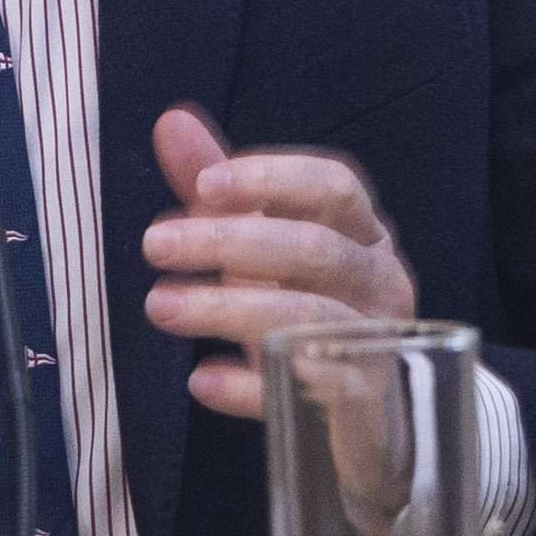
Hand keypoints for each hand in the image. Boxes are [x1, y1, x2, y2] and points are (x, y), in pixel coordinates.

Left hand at [142, 106, 415, 426]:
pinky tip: (202, 380)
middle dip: (229, 242)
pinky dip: (251, 387)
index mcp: (365, 234)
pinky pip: (306, 393)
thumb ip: (222, 189)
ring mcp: (374, 346)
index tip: (204, 184)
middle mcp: (381, 283)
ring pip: (306, 318)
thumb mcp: (266, 245)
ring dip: (226, 308)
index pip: (334, 187)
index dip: (272, 179)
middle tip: (154, 244)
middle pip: (314, 249)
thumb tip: (171, 121)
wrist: (368, 414)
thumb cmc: (307, 305)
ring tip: (159, 304)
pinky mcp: (359, 407)